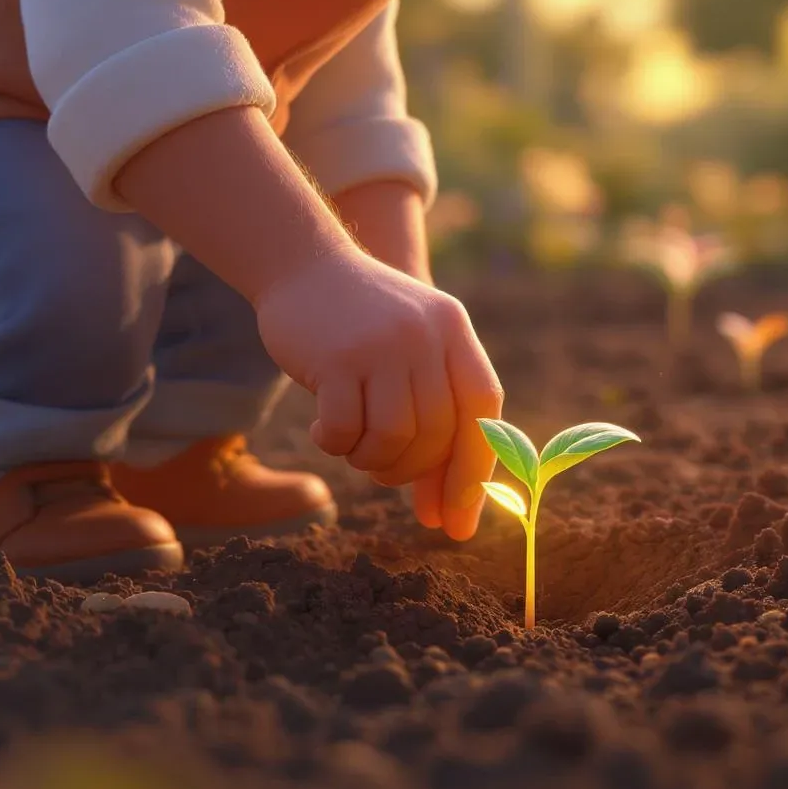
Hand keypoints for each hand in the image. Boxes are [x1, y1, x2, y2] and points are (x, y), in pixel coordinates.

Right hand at [255, 254, 502, 539]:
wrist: (302, 265)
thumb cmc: (363, 327)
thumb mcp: (413, 355)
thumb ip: (437, 421)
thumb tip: (449, 515)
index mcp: (455, 330)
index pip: (485, 411)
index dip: (475, 472)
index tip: (458, 523)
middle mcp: (425, 334)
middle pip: (437, 434)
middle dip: (410, 471)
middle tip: (382, 468)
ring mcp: (381, 344)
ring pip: (394, 438)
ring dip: (372, 460)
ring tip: (354, 445)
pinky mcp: (336, 357)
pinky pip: (345, 431)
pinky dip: (335, 445)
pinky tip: (323, 432)